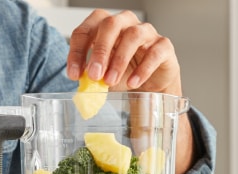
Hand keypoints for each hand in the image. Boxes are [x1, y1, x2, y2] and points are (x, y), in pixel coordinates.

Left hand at [67, 10, 195, 173]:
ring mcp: (146, 32)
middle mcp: (125, 23)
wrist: (151, 86)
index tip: (74, 74)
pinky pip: (155, 52)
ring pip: (133, 35)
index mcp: (105, 27)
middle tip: (94, 75)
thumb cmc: (125, 74)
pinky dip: (143, 68)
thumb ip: (92, 78)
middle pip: (110, 24)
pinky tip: (133, 83)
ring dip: (119, 59)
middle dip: (100, 51)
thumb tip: (80, 83)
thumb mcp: (103, 77)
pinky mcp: (163, 46)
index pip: (86, 30)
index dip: (77, 51)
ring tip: (111, 81)